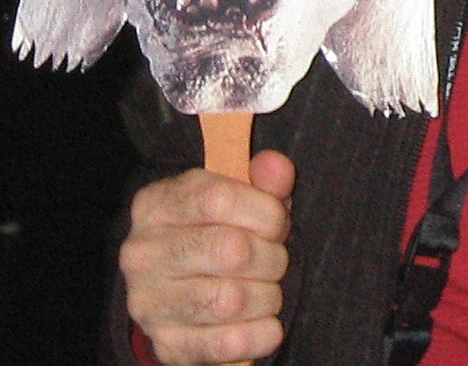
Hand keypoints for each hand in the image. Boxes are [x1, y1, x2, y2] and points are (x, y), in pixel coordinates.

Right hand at [120, 150, 293, 365]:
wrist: (180, 284)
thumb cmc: (218, 227)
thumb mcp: (239, 193)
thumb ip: (263, 178)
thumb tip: (277, 167)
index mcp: (156, 204)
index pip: (219, 199)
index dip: (265, 211)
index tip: (278, 221)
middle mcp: (142, 253)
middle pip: (230, 251)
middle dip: (272, 256)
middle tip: (277, 257)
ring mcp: (148, 303)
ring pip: (231, 301)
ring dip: (268, 296)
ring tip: (269, 289)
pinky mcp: (165, 344)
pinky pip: (223, 346)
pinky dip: (259, 336)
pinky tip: (267, 324)